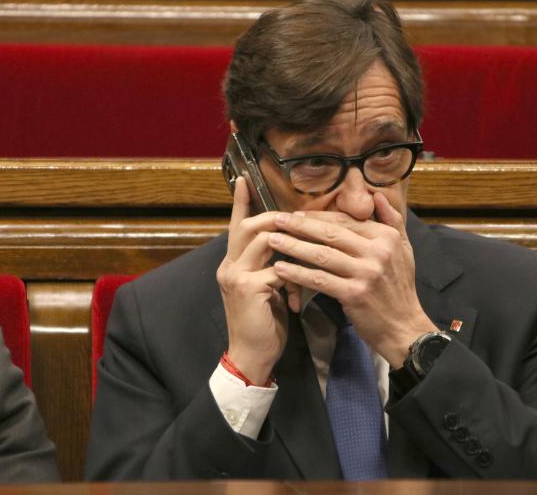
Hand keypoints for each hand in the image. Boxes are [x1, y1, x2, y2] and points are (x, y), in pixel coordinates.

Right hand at [216, 177, 297, 384]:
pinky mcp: (248, 288)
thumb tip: (293, 245)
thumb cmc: (265, 323)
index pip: (236, 225)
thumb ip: (272, 265)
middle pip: (250, 226)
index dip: (241, 203)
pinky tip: (298, 300)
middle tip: (298, 220)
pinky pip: (278, 269)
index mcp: (233, 263)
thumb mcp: (267, 289)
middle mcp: (229, 265)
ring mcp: (236, 275)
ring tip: (307, 256)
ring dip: (291, 246)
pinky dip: (294, 279)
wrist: (252, 357)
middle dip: (276, 219)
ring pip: (265, 241)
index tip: (244, 179)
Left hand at [269, 193, 436, 367]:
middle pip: (331, 234)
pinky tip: (281, 268)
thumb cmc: (399, 289)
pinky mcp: (354, 294)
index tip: (296, 214)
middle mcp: (377, 252)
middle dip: (300, 225)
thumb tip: (378, 195)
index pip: (346, 220)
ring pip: (322, 255)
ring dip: (294, 246)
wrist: (404, 327)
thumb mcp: (404, 249)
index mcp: (386, 237)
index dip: (318, 216)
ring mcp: (366, 273)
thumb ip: (392, 220)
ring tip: (272, 240)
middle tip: (276, 219)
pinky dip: (298, 273)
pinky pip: (320, 280)